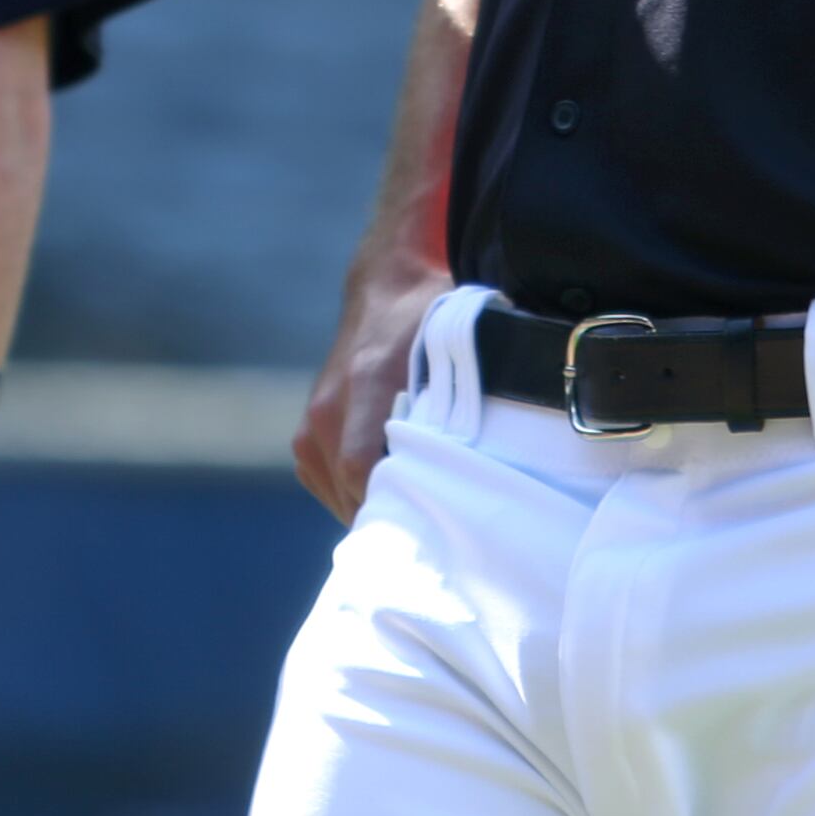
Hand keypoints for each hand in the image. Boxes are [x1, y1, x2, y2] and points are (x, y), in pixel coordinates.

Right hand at [292, 256, 446, 522]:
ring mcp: (313, 419)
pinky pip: (324, 480)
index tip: (432, 520)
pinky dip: (349, 493)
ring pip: (336, 491)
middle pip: (350, 490)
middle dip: (391, 513)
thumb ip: (472, 391)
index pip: (360, 468)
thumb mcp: (457, 346)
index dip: (394, 504)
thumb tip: (508, 437)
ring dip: (369, 503)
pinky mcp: (306, 431)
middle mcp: (330, 404)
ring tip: (412, 507)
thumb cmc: (428, 318)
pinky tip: (384, 488)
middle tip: (433, 526)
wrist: (384, 289)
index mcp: (367, 381)